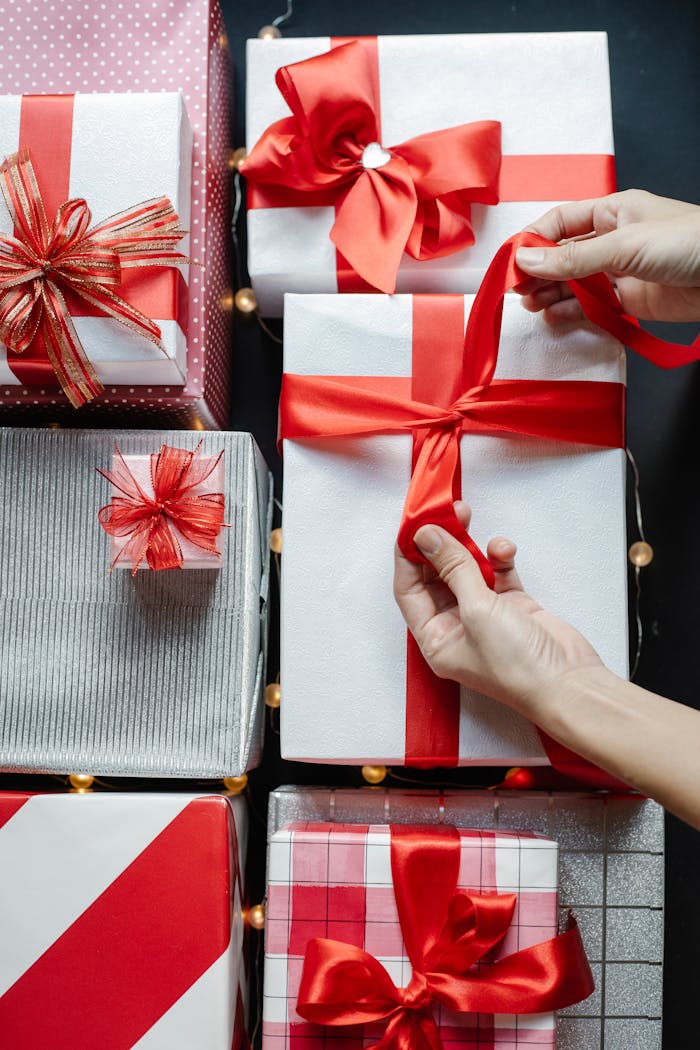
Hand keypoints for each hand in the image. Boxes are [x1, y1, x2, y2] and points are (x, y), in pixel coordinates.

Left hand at [393, 501, 603, 717]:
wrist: (569, 683)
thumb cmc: (518, 667)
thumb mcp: (476, 610)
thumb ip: (452, 568)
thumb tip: (427, 537)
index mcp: (436, 640)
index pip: (409, 590)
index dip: (407, 556)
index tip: (411, 524)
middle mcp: (456, 628)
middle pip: (436, 575)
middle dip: (439, 543)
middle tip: (442, 512)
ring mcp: (484, 616)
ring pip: (466, 569)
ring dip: (468, 545)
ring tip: (466, 516)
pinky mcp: (512, 607)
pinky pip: (496, 572)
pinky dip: (498, 557)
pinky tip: (502, 550)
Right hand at [515, 189, 699, 323]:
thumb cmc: (688, 242)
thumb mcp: (624, 244)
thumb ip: (574, 257)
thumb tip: (526, 260)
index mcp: (612, 212)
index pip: (560, 223)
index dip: (534, 240)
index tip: (513, 262)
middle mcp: (612, 240)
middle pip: (562, 256)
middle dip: (538, 271)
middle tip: (516, 289)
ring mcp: (619, 272)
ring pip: (573, 283)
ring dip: (550, 294)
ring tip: (531, 306)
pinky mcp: (628, 300)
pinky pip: (591, 306)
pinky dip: (570, 313)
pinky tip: (554, 317)